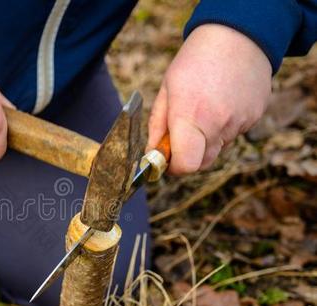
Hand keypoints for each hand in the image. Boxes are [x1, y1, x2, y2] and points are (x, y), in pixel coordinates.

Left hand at [148, 24, 271, 173]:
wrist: (238, 36)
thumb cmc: (195, 61)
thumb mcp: (166, 90)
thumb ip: (158, 126)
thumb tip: (151, 155)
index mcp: (190, 117)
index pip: (186, 165)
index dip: (174, 167)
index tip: (166, 157)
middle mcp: (217, 124)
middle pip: (201, 163)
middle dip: (188, 155)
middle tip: (181, 135)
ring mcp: (239, 122)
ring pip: (218, 148)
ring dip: (206, 139)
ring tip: (204, 109)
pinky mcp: (254, 118)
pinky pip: (233, 134)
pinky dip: (224, 127)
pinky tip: (221, 103)